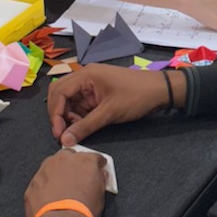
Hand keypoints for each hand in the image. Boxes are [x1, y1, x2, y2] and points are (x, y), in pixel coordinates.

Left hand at [24, 149, 108, 216]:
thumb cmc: (83, 210)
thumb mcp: (101, 194)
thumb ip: (99, 179)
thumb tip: (99, 176)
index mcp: (83, 160)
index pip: (94, 157)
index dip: (97, 164)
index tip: (97, 169)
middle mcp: (63, 159)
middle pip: (69, 156)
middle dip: (73, 165)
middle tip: (77, 179)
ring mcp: (45, 169)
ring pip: (51, 166)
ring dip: (56, 174)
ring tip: (61, 191)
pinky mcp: (33, 182)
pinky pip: (40, 181)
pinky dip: (44, 187)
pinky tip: (49, 199)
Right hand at [48, 65, 171, 145]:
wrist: (161, 91)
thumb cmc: (137, 97)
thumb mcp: (110, 113)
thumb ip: (86, 126)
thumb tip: (65, 141)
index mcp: (86, 75)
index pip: (59, 92)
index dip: (55, 113)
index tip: (58, 133)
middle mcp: (85, 77)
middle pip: (60, 94)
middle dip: (59, 114)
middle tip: (63, 134)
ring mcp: (91, 85)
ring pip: (70, 101)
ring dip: (69, 116)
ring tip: (76, 132)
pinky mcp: (97, 93)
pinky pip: (81, 104)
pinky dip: (79, 116)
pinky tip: (83, 127)